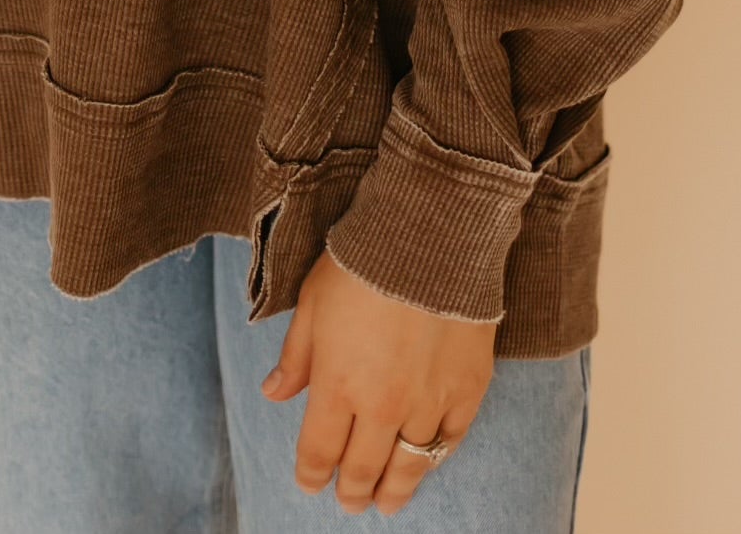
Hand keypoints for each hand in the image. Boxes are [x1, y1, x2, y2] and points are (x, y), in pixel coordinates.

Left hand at [259, 246, 496, 516]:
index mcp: (338, 386)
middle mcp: (382, 406)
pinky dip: (436, 456)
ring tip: (388, 503)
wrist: (428, 237)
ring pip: (410, 464)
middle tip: (349, 503)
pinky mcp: (466, 389)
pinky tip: (428, 461)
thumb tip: (274, 393)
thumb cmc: (360, 263)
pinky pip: (450, 438)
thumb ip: (297, 356)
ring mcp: (428, 401)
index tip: (310, 484)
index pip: (320, 450)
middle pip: (364, 468)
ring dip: (395, 489)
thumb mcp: (312, 303)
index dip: (312, 474)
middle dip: (352, 490)